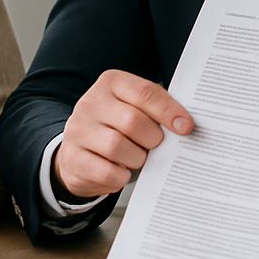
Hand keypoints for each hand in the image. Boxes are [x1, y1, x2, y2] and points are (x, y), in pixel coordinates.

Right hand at [54, 69, 192, 198]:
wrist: (79, 150)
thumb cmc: (116, 126)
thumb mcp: (133, 107)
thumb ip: (155, 108)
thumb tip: (184, 124)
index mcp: (111, 83)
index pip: (144, 93)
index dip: (169, 111)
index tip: (186, 127)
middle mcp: (91, 102)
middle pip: (133, 121)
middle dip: (152, 138)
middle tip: (155, 144)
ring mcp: (78, 130)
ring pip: (118, 147)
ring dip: (137, 158)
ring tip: (137, 156)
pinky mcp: (72, 158)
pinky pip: (107, 172)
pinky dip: (122, 175)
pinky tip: (121, 170)